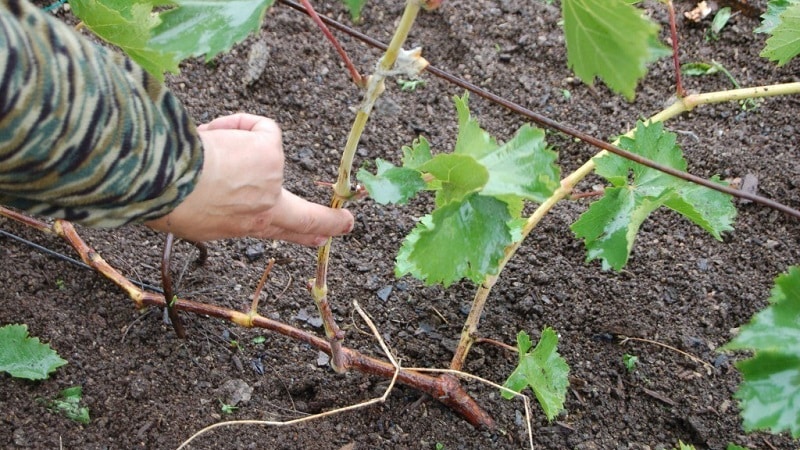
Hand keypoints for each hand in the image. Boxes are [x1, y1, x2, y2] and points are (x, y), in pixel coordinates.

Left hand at [144, 113, 353, 244]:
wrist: (167, 185)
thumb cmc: (166, 201)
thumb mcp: (190, 215)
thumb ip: (213, 204)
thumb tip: (212, 184)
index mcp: (244, 226)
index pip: (279, 233)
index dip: (304, 235)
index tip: (321, 237)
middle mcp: (263, 209)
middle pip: (306, 218)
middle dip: (329, 222)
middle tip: (346, 224)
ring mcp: (271, 180)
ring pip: (263, 151)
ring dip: (232, 142)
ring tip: (201, 152)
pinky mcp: (271, 153)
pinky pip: (261, 127)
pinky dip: (240, 124)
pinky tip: (217, 132)